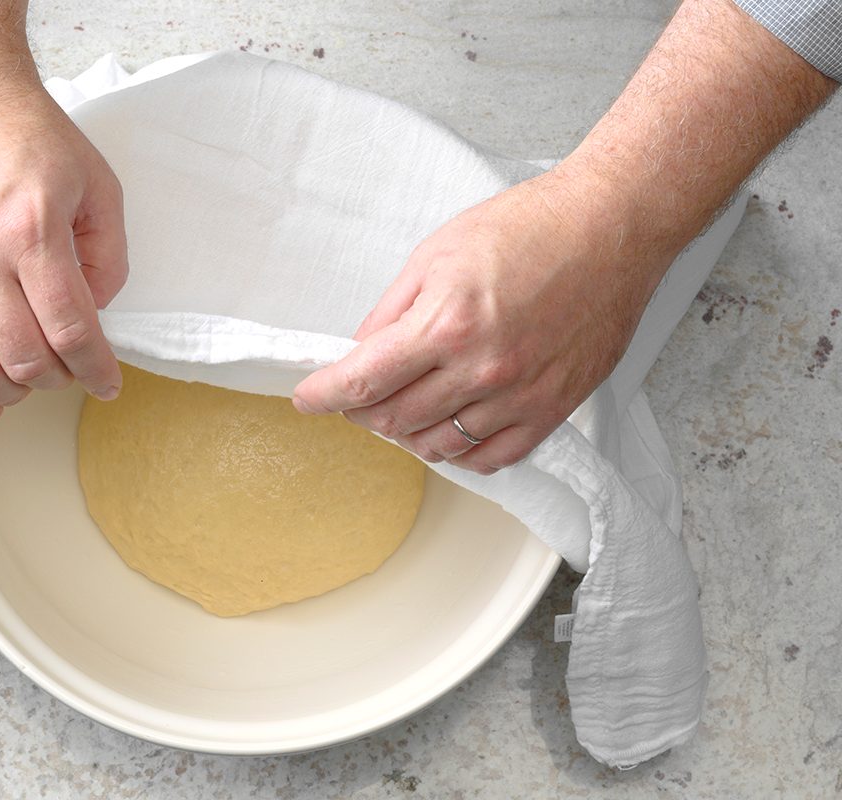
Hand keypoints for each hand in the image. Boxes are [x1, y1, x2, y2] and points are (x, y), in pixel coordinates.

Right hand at [0, 53, 126, 419]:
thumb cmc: (24, 129)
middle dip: (58, 378)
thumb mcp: (96, 183)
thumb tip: (97, 310)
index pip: (70, 329)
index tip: (108, 382)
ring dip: (10, 390)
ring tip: (32, 385)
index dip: (96, 369)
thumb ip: (108, 254)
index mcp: (31, 232)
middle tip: (73, 371)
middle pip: (23, 356)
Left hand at [292, 167, 660, 474]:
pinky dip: (459, 452)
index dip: (323, 396)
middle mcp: (482, 368)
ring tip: (402, 408)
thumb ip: (391, 311)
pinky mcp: (553, 408)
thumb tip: (359, 353)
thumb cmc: (529, 227)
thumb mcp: (437, 253)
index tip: (307, 400)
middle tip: (356, 396)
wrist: (612, 227)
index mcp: (446, 323)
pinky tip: (448, 429)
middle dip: (360, 411)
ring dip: (406, 433)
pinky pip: (491, 458)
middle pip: (393, 419)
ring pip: (438, 445)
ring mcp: (520, 395)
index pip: (362, 381)